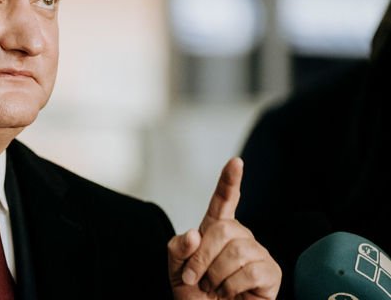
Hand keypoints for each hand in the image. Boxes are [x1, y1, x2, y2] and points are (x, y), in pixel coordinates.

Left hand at [168, 158, 280, 298]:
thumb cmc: (196, 293)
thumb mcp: (176, 270)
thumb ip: (177, 249)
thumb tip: (194, 234)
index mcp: (216, 230)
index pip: (223, 201)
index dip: (229, 181)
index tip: (236, 162)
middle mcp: (240, 237)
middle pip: (223, 230)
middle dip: (201, 257)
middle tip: (194, 278)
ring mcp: (257, 253)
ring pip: (236, 251)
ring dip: (215, 275)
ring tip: (213, 287)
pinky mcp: (271, 272)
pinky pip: (250, 271)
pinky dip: (231, 286)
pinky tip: (230, 293)